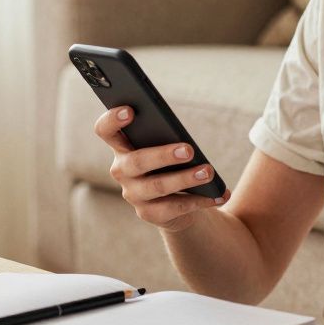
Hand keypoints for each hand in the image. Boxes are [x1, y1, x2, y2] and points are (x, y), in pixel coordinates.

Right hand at [94, 107, 230, 231]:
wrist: (175, 202)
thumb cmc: (170, 162)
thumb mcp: (166, 146)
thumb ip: (167, 137)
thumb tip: (186, 143)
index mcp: (121, 146)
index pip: (105, 130)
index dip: (112, 120)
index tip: (131, 110)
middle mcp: (121, 170)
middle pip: (136, 161)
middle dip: (163, 155)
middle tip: (189, 150)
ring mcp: (133, 194)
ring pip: (157, 187)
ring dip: (185, 178)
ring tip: (208, 171)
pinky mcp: (149, 214)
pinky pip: (174, 207)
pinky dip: (200, 200)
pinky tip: (218, 194)